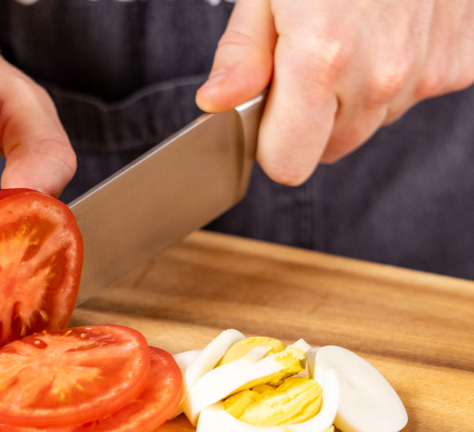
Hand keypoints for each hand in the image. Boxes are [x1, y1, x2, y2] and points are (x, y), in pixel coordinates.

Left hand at [196, 0, 473, 184]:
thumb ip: (242, 54)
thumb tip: (218, 102)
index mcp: (323, 61)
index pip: (289, 164)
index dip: (271, 141)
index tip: (267, 111)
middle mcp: (381, 75)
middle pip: (330, 149)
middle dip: (310, 119)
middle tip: (306, 61)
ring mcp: (426, 70)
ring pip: (371, 123)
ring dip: (354, 95)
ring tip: (350, 35)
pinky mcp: (458, 61)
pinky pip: (414, 95)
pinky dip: (397, 74)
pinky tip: (387, 30)